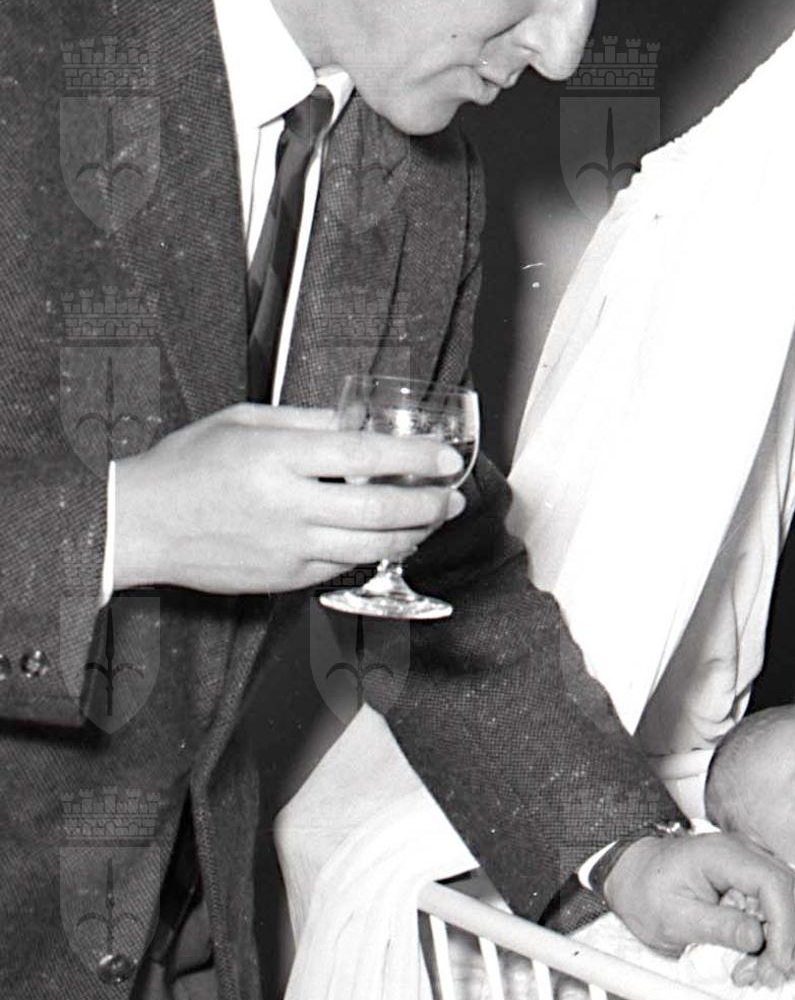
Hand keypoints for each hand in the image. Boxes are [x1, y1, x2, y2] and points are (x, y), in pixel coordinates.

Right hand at [112, 404, 465, 595]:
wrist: (138, 523)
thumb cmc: (187, 467)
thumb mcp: (244, 422)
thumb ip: (307, 422)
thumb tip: (360, 423)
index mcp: (277, 457)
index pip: (364, 457)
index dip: (415, 459)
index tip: (448, 458)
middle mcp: (286, 505)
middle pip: (379, 510)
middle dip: (429, 504)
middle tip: (453, 496)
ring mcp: (287, 547)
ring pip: (372, 547)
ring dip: (414, 534)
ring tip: (433, 519)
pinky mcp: (284, 578)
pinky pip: (345, 566)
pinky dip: (375, 552)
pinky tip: (389, 538)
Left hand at [600, 830, 794, 984]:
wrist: (633, 875)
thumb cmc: (646, 892)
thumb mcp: (673, 917)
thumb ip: (717, 927)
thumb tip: (756, 939)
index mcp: (725, 854)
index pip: (773, 884)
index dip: (784, 926)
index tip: (778, 961)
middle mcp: (748, 852)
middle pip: (794, 892)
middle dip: (790, 938)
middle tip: (768, 974)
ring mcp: (755, 863)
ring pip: (794, 900)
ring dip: (787, 939)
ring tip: (759, 971)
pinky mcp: (756, 880)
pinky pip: (782, 905)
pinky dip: (779, 934)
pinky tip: (759, 957)